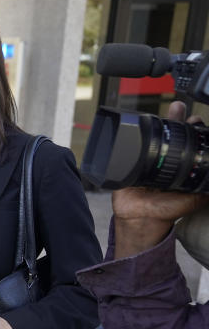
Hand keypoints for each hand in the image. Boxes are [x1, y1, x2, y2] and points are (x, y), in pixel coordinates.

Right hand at [112, 101, 208, 256]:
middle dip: (177, 119)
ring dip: (160, 121)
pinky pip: (130, 148)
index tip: (197, 121)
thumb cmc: (166, 211)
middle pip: (169, 134)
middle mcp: (162, 161)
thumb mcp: (195, 199)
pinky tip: (143, 124)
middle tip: (182, 109)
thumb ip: (206, 188)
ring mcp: (144, 161)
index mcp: (179, 166)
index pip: (186, 143)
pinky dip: (136, 136)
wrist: (142, 219)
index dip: (192, 131)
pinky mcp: (128, 163)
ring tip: (173, 108)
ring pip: (152, 137)